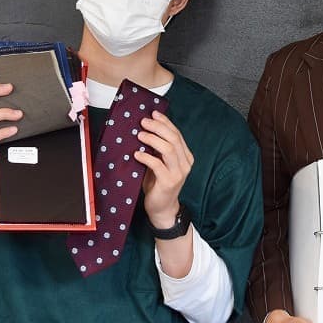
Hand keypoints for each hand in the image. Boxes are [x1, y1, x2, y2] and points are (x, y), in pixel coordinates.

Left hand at [135, 111, 193, 226]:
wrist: (162, 208)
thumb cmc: (159, 183)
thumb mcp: (161, 163)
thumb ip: (159, 149)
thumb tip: (146, 129)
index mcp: (186, 156)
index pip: (177, 134)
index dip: (165, 122)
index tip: (153, 113)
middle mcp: (185, 163)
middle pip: (173, 139)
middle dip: (158, 128)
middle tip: (143, 122)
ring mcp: (178, 173)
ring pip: (168, 150)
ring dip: (152, 139)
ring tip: (140, 135)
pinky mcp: (169, 182)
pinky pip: (157, 165)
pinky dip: (146, 157)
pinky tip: (137, 154)